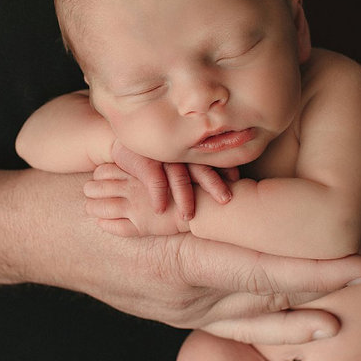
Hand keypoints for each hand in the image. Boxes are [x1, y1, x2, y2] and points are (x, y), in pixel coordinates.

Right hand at [20, 168, 360, 344]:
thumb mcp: (122, 166)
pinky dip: (275, 326)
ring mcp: (178, 311)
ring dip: (308, 312)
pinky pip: (233, 325)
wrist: (26, 233)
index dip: (319, 267)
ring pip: (256, 320)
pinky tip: (312, 326)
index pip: (263, 269)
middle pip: (270, 299)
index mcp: (174, 259)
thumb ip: (178, 168)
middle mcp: (182, 296)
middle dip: (329, 286)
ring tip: (359, 308)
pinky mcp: (174, 313)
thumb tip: (236, 161)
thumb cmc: (71, 189)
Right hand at [110, 140, 237, 219]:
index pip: (213, 160)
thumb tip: (234, 176)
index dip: (225, 170)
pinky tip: (160, 210)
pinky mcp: (146, 162)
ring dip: (184, 197)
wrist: (124, 144)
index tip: (236, 179)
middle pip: (201, 168)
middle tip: (226, 199)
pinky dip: (158, 196)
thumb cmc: (158, 154)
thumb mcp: (180, 157)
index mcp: (192, 152)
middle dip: (213, 184)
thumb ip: (200, 165)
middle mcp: (181, 154)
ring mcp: (163, 157)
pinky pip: (155, 181)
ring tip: (188, 217)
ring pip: (179, 177)